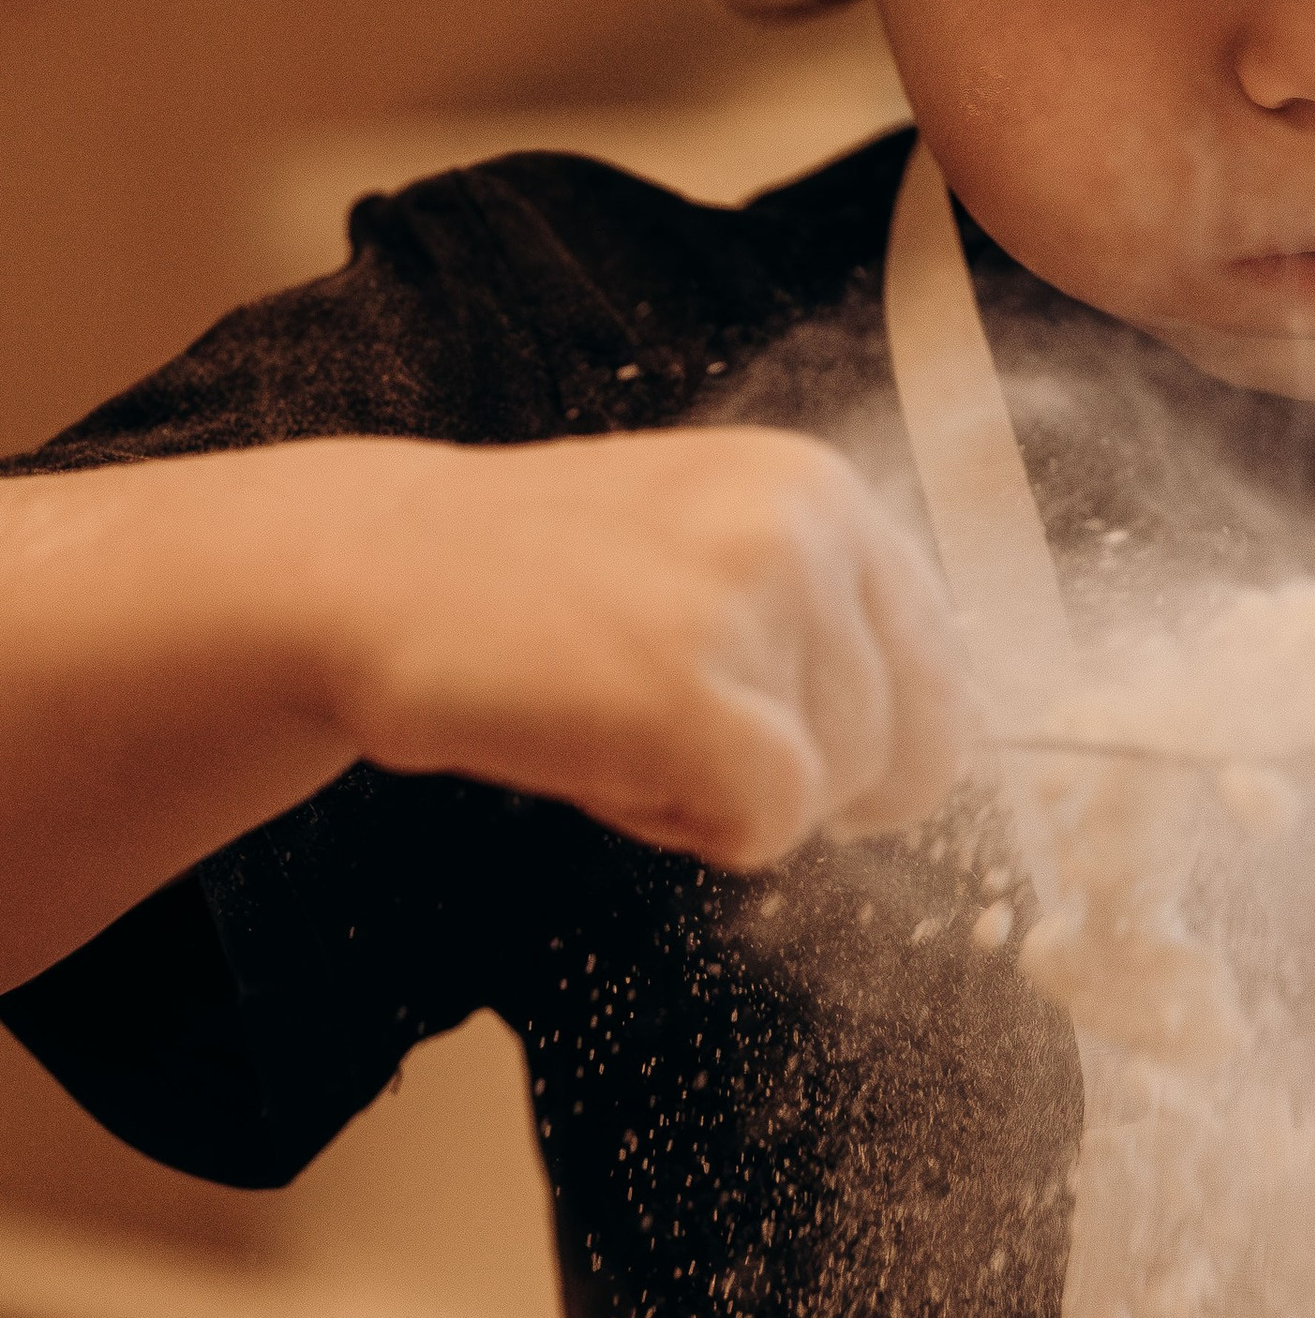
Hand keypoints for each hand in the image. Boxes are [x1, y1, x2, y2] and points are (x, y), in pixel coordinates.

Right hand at [314, 428, 973, 868]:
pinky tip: (599, 757)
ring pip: (835, 794)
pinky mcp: (699, 699)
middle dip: (805, 779)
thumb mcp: (704, 546)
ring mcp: (755, 607)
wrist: (369, 571)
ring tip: (616, 720)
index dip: (883, 742)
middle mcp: (809, 529)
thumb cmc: (527, 585)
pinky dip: (681, 826)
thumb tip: (925, 740)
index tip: (806, 755)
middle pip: (910, 746)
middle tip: (678, 737)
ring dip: (726, 796)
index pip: (942, 665)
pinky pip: (766, 829)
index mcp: (822, 489)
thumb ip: (817, 615)